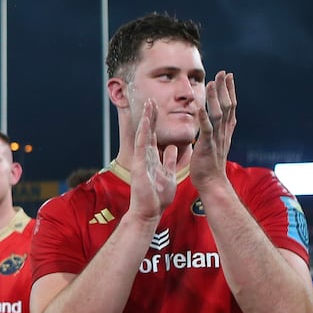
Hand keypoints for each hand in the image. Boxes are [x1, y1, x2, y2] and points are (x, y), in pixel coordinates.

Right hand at [126, 99, 177, 223]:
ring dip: (146, 120)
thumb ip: (169, 160)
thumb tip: (172, 148)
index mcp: (152, 159)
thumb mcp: (168, 174)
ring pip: (143, 135)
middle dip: (150, 116)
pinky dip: (144, 133)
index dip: (155, 123)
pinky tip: (146, 121)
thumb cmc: (158, 197)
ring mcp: (141, 161)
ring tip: (148, 104)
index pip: (153, 137)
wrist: (149, 212)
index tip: (157, 108)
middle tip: (151, 100)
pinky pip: (142, 146)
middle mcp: (145, 157)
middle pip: (147, 132)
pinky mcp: (139, 166)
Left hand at [190, 70, 236, 190]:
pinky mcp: (207, 147)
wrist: (212, 183)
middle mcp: (223, 133)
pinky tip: (199, 107)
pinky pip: (206, 130)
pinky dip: (203, 118)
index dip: (230, 90)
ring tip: (211, 83)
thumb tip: (222, 120)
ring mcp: (216, 139)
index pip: (231, 106)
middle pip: (228, 106)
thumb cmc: (210, 165)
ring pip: (218, 115)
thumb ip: (219, 130)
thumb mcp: (217, 143)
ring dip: (215, 98)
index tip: (228, 76)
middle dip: (225, 89)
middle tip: (223, 72)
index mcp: (225, 131)